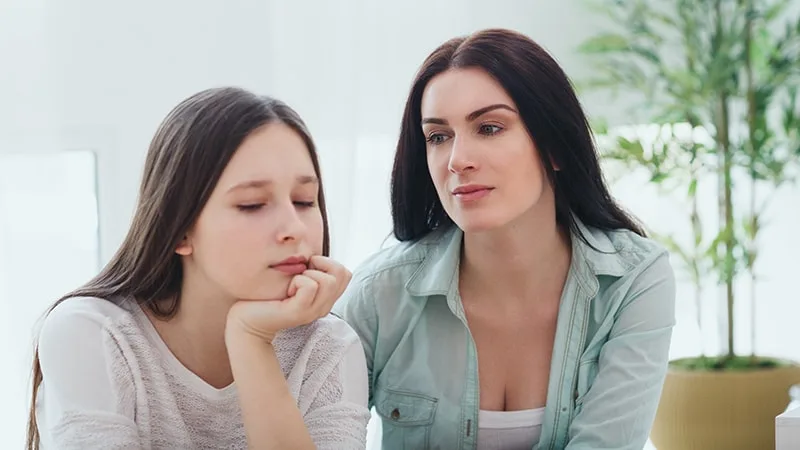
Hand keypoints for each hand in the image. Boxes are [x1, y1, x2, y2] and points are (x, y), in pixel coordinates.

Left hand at [226, 255, 351, 343]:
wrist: (246, 319)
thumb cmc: (268, 295)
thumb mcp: (295, 279)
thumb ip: (310, 270)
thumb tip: (314, 255)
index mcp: (325, 299)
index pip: (345, 273)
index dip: (327, 263)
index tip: (306, 269)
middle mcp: (323, 306)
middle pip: (342, 273)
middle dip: (321, 264)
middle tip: (299, 274)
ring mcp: (313, 311)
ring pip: (328, 280)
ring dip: (308, 273)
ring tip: (292, 283)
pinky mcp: (299, 312)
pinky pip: (310, 286)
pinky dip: (296, 280)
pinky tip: (286, 289)